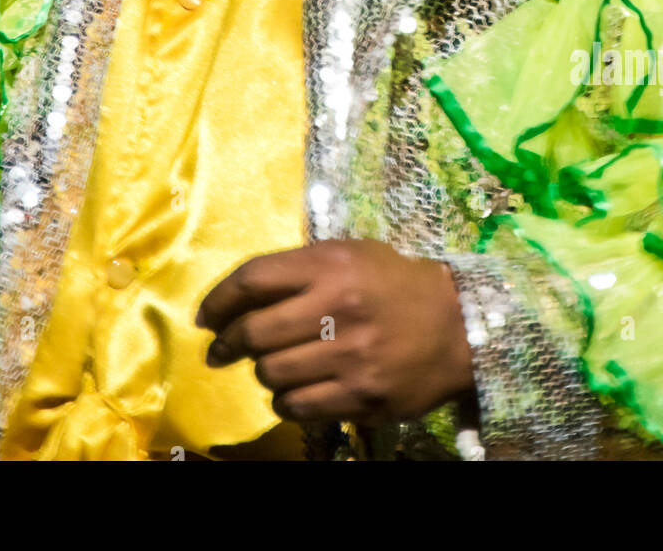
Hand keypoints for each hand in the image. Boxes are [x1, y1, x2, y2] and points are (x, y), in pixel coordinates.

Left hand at [196, 239, 474, 424]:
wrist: (457, 325)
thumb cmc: (392, 283)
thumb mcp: (349, 256)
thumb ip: (298, 270)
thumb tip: (237, 300)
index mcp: (332, 264)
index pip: (253, 279)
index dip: (218, 300)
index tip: (205, 317)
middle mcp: (339, 307)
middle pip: (255, 332)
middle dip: (228, 344)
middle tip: (222, 351)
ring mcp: (351, 357)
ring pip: (272, 374)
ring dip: (262, 372)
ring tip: (271, 366)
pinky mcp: (362, 397)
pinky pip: (298, 406)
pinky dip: (286, 400)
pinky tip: (296, 389)